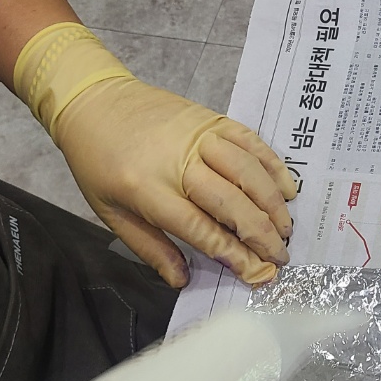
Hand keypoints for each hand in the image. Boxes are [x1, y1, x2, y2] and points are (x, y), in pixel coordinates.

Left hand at [53, 78, 296, 287]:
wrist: (93, 101)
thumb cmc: (98, 162)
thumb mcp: (110, 213)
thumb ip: (149, 248)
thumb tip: (181, 280)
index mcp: (148, 189)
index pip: (201, 228)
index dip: (234, 254)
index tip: (257, 273)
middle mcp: (178, 161)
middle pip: (231, 202)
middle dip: (261, 234)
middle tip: (279, 256)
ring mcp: (198, 136)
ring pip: (247, 171)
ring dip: (272, 203)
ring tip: (286, 228)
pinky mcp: (210, 118)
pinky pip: (250, 140)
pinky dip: (272, 164)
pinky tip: (287, 187)